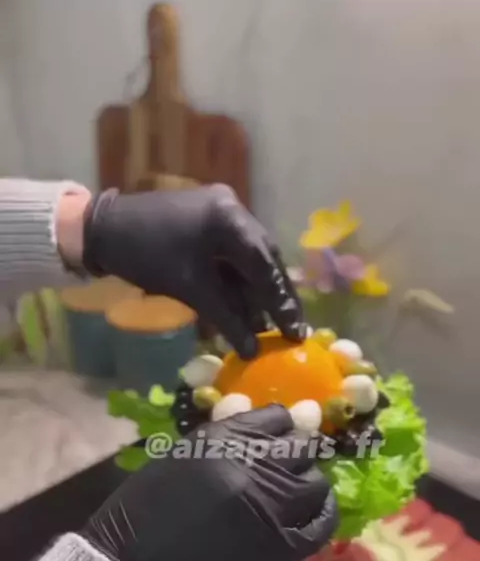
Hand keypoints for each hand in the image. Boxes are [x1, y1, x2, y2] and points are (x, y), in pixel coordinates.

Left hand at [82, 184, 304, 358]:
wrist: (102, 229)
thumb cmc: (146, 255)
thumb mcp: (189, 289)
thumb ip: (225, 318)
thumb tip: (251, 350)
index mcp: (231, 220)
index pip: (265, 267)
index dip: (281, 303)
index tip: (295, 332)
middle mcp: (233, 210)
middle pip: (263, 261)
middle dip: (273, 299)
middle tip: (290, 331)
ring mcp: (221, 212)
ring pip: (247, 261)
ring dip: (253, 294)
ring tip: (265, 329)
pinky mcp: (208, 221)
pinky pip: (231, 256)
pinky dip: (236, 283)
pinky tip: (242, 310)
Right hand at [83, 406, 337, 560]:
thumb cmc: (143, 508)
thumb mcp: (180, 456)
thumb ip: (223, 440)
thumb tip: (264, 432)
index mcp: (223, 441)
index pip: (276, 418)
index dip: (279, 427)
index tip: (277, 437)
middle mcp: (253, 468)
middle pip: (301, 447)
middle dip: (296, 452)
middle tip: (287, 466)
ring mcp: (271, 508)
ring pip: (315, 482)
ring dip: (308, 482)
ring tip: (295, 491)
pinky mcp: (280, 547)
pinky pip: (321, 523)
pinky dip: (323, 512)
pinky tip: (314, 510)